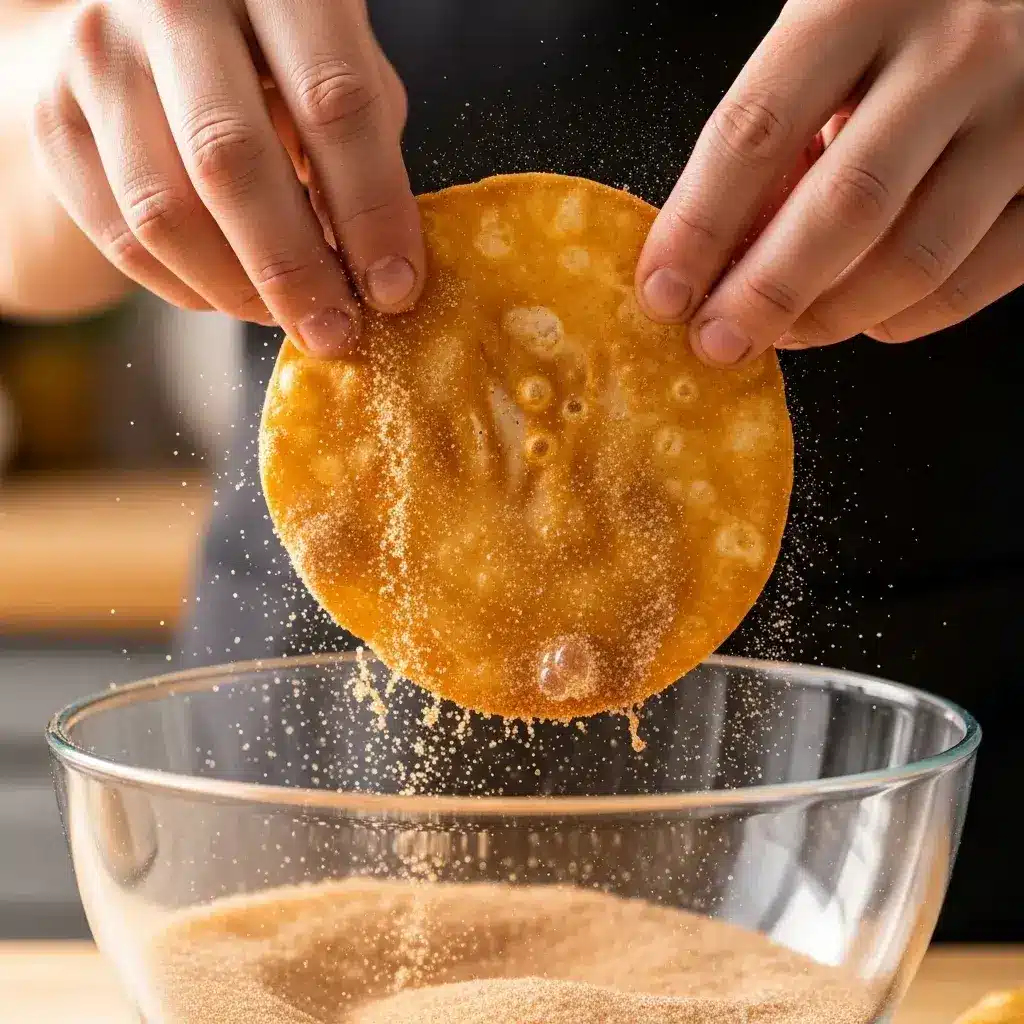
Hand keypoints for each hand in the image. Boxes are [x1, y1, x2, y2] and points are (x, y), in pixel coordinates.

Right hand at [31, 0, 423, 355]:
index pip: (334, 103)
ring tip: (287, 316)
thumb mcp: (338, 65)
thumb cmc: (272, 59)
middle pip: (233, 162)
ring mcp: (97, 52)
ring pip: (166, 212)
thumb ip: (364, 140)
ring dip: (239, 290)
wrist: (141, 32)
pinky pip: (123, 236)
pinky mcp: (56, 116)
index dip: (373, 210)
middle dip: (296, 272)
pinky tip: (230, 295)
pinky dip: (188, 288)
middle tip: (336, 333)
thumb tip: (385, 263)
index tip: (396, 290)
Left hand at [636, 0, 1023, 362]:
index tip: (663, 292)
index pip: (755, 132)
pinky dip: (907, 320)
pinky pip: (977, 281)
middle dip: (764, 295)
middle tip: (717, 342)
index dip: (699, 227)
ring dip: (831, 318)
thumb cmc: (905, 19)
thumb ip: (776, 130)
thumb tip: (720, 255)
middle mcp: (955, 52)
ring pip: (915, 259)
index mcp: (862, 0)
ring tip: (783, 334)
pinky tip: (867, 317)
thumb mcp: (828, 39)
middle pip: (843, 207)